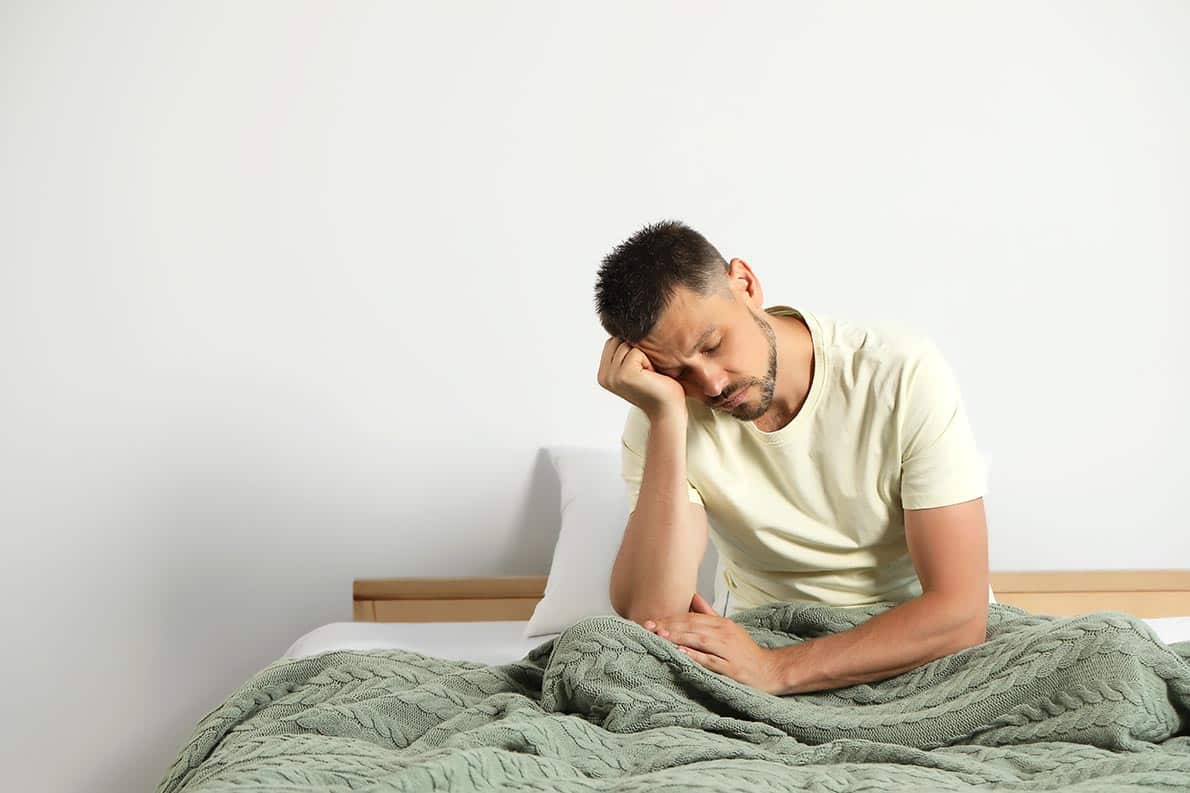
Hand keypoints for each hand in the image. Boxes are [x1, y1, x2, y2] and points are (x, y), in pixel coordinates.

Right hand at [597, 336, 686, 419]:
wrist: (669, 410)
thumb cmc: (659, 387)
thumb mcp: (638, 366)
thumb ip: (625, 350)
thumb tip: (626, 324)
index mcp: (603, 374)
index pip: (613, 341)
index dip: (632, 349)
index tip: (642, 369)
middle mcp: (604, 376)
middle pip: (618, 340)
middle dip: (638, 351)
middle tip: (647, 373)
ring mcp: (612, 376)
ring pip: (627, 344)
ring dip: (645, 356)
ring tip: (649, 375)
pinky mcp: (623, 375)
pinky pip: (636, 352)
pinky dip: (649, 361)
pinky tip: (652, 376)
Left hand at [644, 594, 784, 695]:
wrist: (769, 670)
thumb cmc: (745, 651)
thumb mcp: (728, 628)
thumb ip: (709, 614)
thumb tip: (694, 597)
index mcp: (721, 623)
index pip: (692, 617)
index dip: (670, 618)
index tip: (651, 621)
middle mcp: (724, 634)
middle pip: (693, 626)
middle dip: (669, 626)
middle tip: (648, 627)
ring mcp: (728, 650)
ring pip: (699, 640)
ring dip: (679, 637)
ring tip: (660, 636)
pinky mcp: (731, 668)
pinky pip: (710, 660)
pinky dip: (695, 655)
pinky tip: (680, 653)